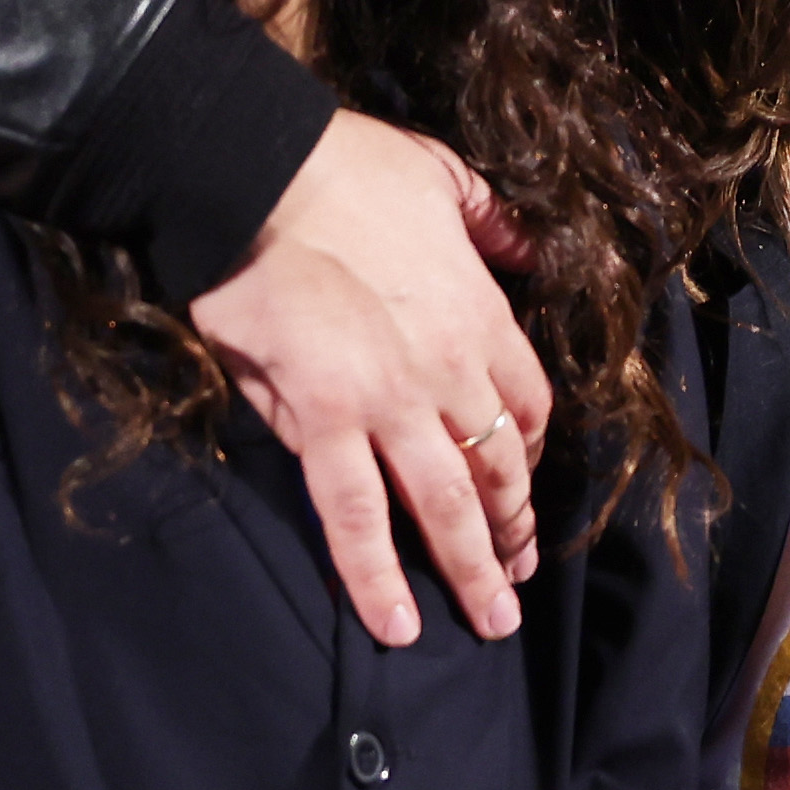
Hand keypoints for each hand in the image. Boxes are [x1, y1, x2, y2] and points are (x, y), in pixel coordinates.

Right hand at [193, 110, 550, 646]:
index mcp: (481, 312)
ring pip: (446, 504)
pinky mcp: (323, 418)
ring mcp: (390, 401)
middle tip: (517, 578)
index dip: (529, 454)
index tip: (525, 483)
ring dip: (471, 570)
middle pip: (499, 466)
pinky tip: (397, 624)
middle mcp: (449, 368)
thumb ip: (495, 221)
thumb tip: (531, 246)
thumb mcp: (445, 175)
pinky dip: (377, 575)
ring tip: (488, 623)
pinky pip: (355, 514)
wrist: (258, 168)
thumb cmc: (342, 165)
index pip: (527, 404)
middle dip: (513, 529)